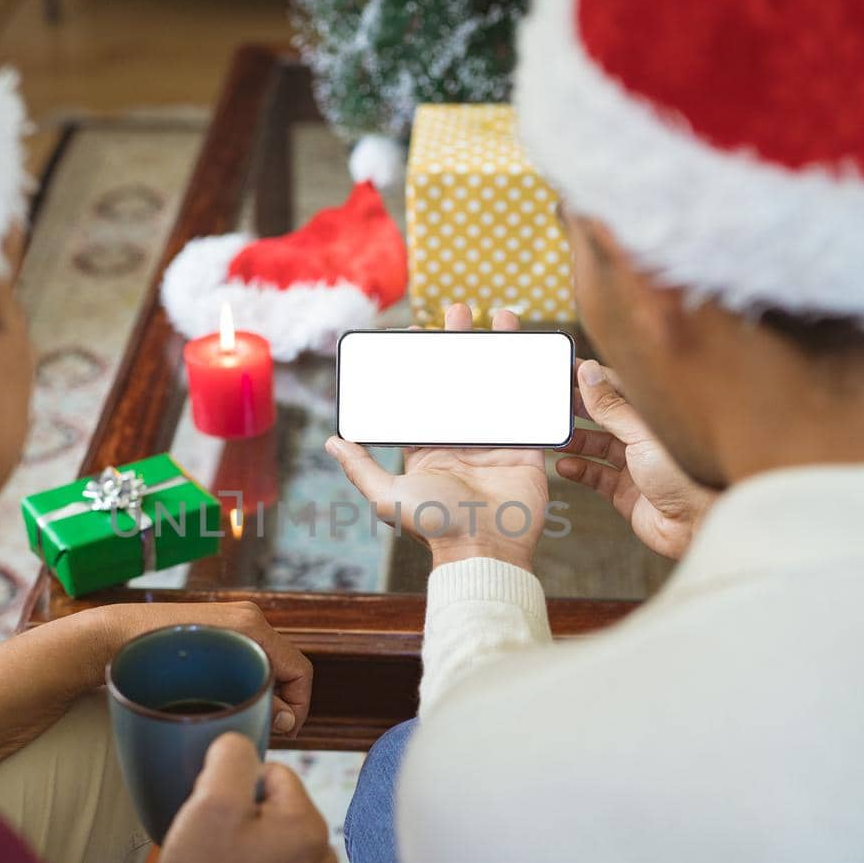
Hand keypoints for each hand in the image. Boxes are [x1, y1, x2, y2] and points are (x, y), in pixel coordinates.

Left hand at [92, 601, 313, 735]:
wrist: (111, 638)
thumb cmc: (150, 662)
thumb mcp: (210, 688)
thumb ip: (255, 701)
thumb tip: (284, 719)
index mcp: (252, 627)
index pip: (300, 670)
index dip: (299, 706)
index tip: (282, 732)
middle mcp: (246, 619)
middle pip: (283, 667)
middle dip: (279, 701)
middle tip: (260, 728)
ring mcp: (230, 622)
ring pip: (263, 665)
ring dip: (260, 693)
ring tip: (240, 719)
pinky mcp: (214, 631)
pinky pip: (242, 659)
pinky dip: (242, 683)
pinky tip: (222, 704)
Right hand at [155, 733, 337, 862]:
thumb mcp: (212, 797)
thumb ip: (233, 754)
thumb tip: (241, 744)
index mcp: (311, 826)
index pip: (275, 775)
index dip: (237, 787)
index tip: (217, 814)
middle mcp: (322, 860)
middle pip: (278, 809)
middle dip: (246, 816)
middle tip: (217, 841)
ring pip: (275, 841)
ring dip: (250, 845)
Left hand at [324, 304, 548, 570]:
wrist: (485, 551)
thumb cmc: (435, 527)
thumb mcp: (389, 496)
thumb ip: (361, 467)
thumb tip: (332, 441)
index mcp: (428, 448)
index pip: (424, 396)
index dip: (423, 364)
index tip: (421, 331)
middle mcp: (461, 441)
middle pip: (461, 382)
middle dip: (461, 345)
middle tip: (460, 311)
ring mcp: (494, 443)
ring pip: (497, 387)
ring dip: (499, 352)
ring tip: (502, 317)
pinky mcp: (525, 449)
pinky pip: (529, 408)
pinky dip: (532, 380)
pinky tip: (532, 351)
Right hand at [556, 360, 714, 559]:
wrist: (697, 526)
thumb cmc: (687, 477)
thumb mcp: (642, 434)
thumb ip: (612, 406)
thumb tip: (590, 373)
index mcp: (652, 416)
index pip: (616, 388)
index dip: (590, 379)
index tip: (565, 371)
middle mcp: (644, 438)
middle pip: (604, 416)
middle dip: (578, 409)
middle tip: (552, 403)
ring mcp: (634, 465)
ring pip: (597, 446)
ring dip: (575, 441)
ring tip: (553, 438)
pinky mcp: (626, 492)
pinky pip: (596, 476)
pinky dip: (579, 470)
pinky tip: (564, 465)